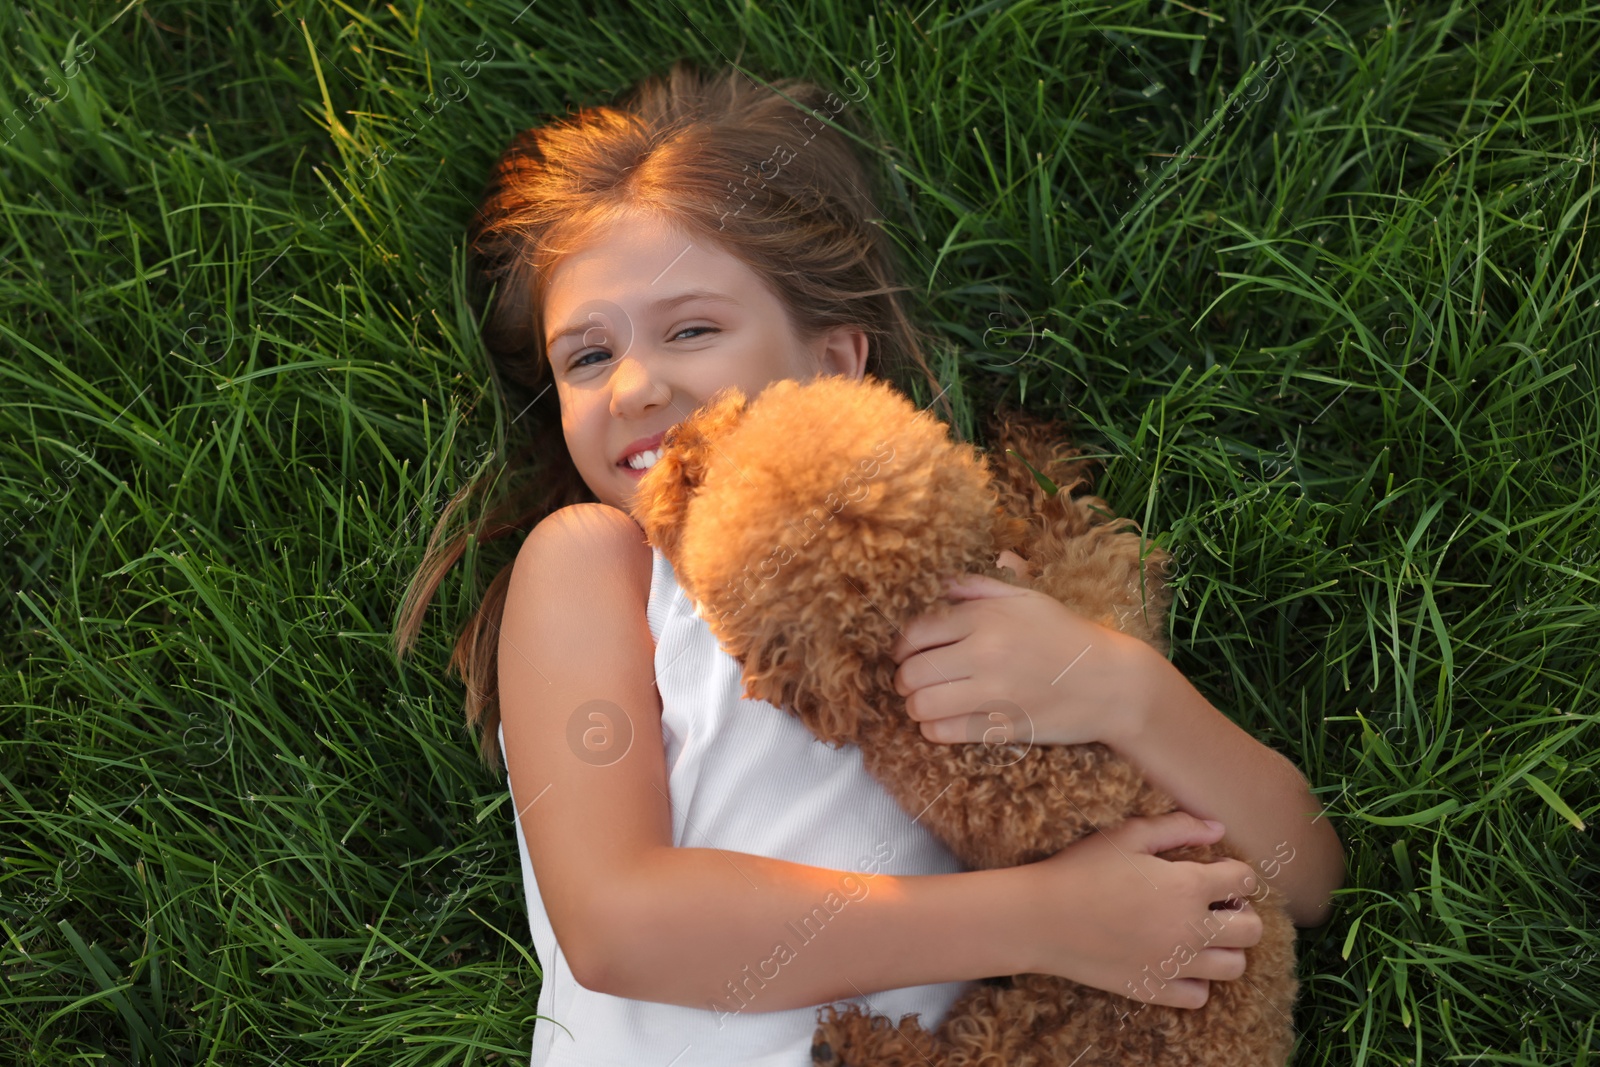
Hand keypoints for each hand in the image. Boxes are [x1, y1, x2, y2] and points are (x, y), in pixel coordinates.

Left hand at [888, 561, 1157, 747]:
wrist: (1111, 684)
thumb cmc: (1066, 635)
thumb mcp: (1026, 598)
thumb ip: (977, 586)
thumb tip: (937, 581)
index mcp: (986, 617)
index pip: (914, 632)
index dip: (900, 645)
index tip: (905, 653)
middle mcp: (984, 654)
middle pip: (911, 672)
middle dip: (904, 677)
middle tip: (913, 679)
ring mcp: (993, 694)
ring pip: (920, 705)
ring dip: (915, 706)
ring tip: (926, 702)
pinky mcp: (1001, 728)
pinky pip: (943, 733)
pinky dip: (933, 729)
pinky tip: (942, 721)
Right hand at [1018, 812, 1262, 1008]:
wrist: (1041, 918)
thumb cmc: (1081, 869)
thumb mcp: (1128, 835)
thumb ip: (1178, 827)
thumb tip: (1217, 827)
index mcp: (1188, 886)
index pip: (1244, 881)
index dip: (1237, 872)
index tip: (1219, 871)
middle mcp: (1191, 929)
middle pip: (1251, 930)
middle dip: (1243, 913)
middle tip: (1216, 905)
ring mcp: (1175, 964)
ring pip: (1234, 967)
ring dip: (1226, 948)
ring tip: (1200, 935)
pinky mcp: (1155, 989)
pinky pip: (1199, 995)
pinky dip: (1196, 981)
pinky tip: (1176, 961)